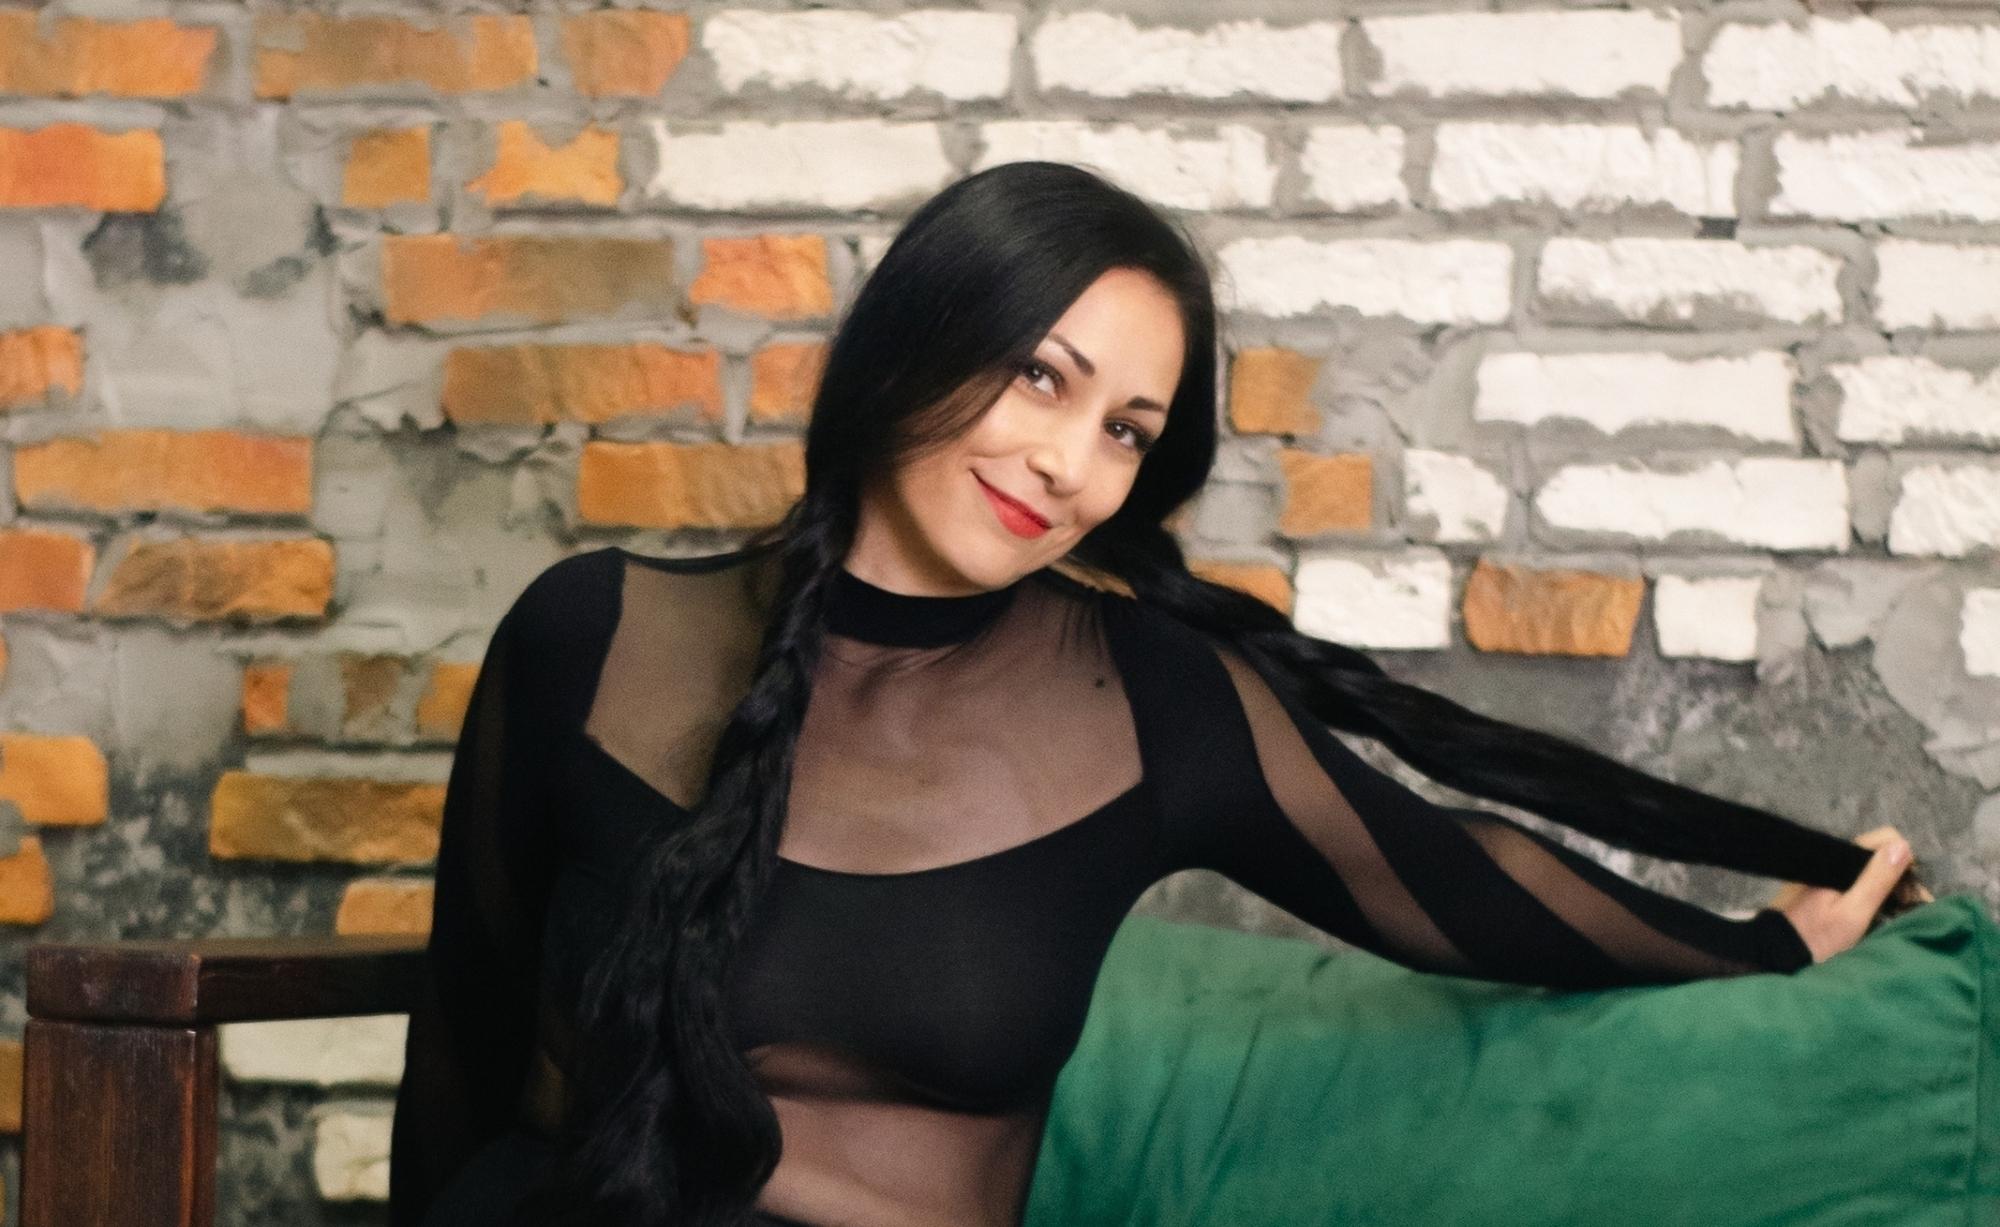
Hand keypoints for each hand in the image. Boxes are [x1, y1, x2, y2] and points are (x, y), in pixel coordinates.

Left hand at [1767, 825, 1934, 963]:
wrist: (1776, 953)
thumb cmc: (1816, 937)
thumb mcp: (1853, 913)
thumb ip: (1876, 879)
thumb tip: (1902, 846)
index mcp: (1838, 857)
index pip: (1885, 839)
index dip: (1904, 861)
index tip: (1910, 891)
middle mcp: (1829, 857)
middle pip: (1876, 854)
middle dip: (1896, 876)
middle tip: (1906, 907)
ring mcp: (1823, 870)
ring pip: (1865, 867)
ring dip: (1882, 885)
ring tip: (1892, 913)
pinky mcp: (1817, 884)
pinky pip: (1851, 879)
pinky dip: (1866, 891)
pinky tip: (1871, 912)